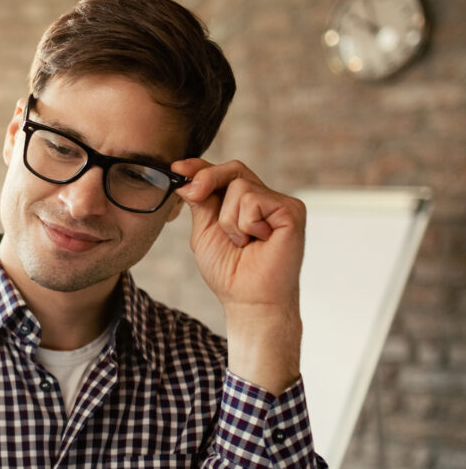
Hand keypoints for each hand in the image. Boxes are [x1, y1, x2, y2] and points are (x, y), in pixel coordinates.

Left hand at [173, 159, 305, 393]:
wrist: (249, 300)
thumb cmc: (229, 272)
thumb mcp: (205, 233)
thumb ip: (201, 204)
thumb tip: (186, 180)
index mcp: (243, 204)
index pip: (223, 175)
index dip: (200, 168)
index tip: (176, 169)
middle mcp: (264, 200)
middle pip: (233, 170)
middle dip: (206, 179)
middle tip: (192, 195)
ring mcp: (279, 204)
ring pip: (239, 188)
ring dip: (229, 221)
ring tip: (243, 243)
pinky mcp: (291, 210)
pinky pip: (253, 201)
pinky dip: (245, 225)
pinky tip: (257, 242)